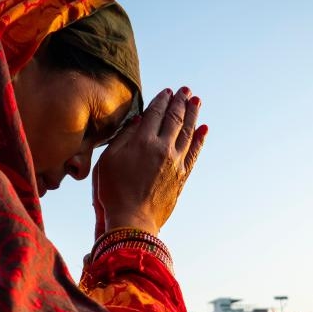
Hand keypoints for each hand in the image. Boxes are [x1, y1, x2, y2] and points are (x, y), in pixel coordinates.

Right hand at [93, 87, 207, 235]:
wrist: (132, 221)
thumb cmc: (113, 192)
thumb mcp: (108, 161)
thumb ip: (123, 137)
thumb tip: (139, 120)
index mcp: (143, 141)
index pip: (156, 113)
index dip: (162, 100)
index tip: (168, 91)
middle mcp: (163, 148)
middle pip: (175, 118)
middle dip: (181, 102)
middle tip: (187, 90)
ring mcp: (175, 162)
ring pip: (188, 132)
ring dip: (194, 115)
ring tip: (197, 102)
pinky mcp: (182, 176)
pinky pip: (194, 153)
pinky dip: (200, 139)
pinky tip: (204, 129)